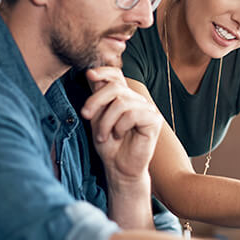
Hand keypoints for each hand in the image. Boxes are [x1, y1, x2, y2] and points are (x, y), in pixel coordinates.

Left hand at [81, 67, 162, 184]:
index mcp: (125, 97)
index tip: (89, 75)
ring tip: (103, 135)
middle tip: (85, 116)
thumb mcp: (97, 118)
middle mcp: (138, 100)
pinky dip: (120, 126)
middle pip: (116, 87)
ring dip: (106, 121)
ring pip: (121, 102)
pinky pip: (132, 114)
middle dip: (96, 100)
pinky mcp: (154, 120)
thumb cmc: (109, 145)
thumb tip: (91, 73)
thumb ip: (97, 97)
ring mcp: (148, 109)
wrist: (119, 168)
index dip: (104, 71)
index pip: (117, 75)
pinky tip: (119, 135)